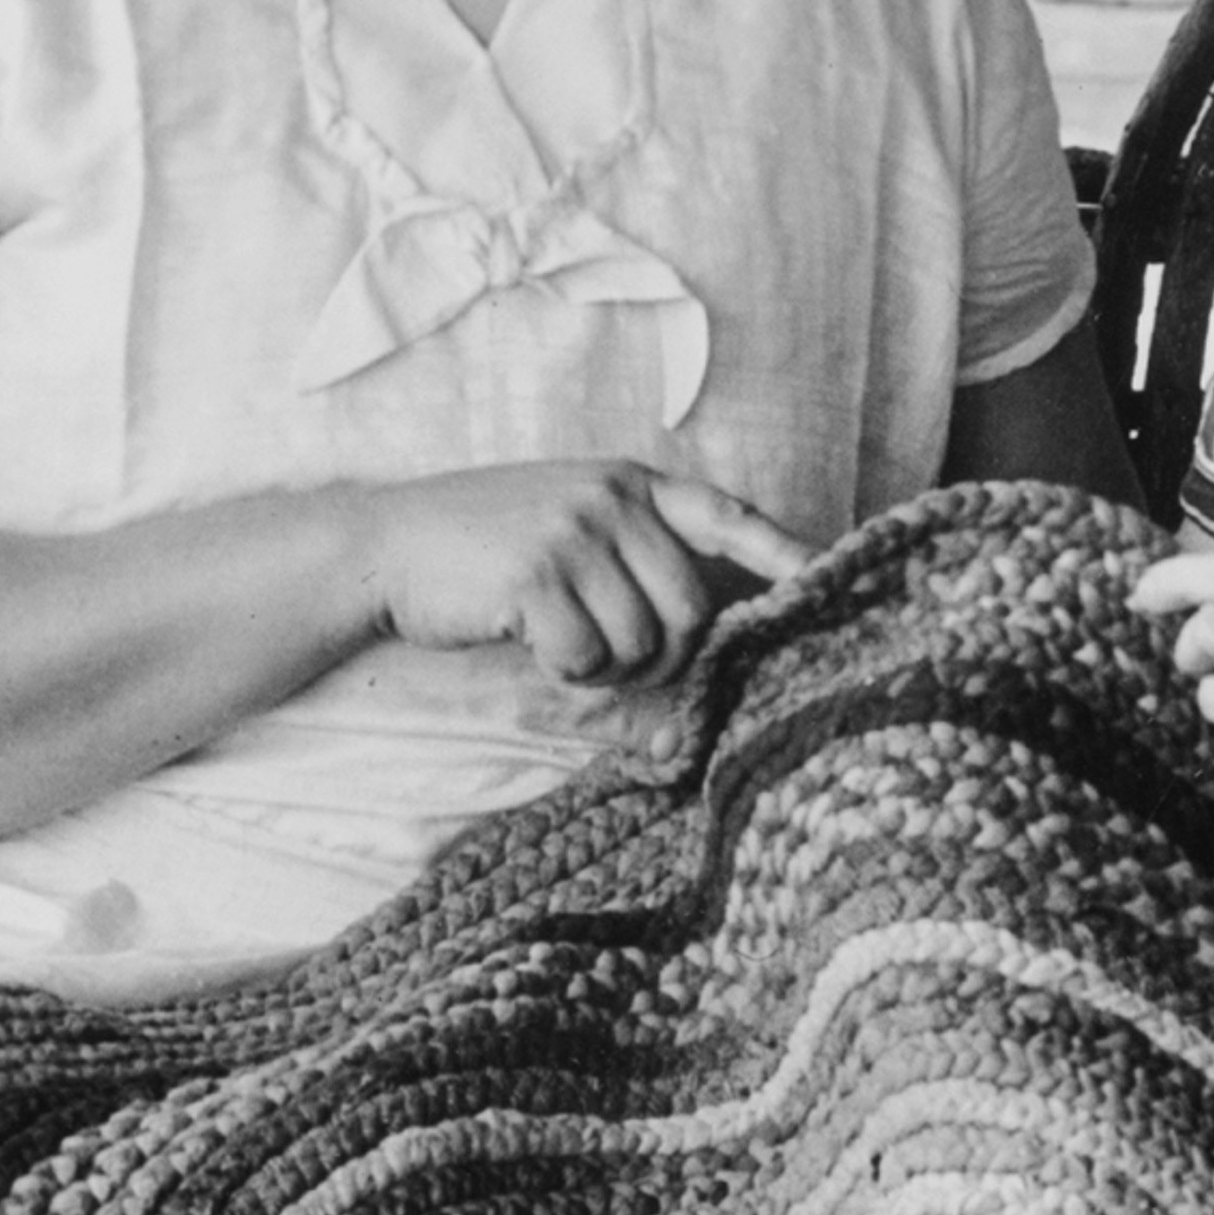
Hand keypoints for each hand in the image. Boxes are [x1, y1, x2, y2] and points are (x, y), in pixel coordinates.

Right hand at [352, 458, 807, 687]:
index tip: (828, 577)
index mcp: (629, 483)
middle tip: (600, 655)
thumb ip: (629, 602)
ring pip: (643, 643)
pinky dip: (562, 670)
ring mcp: (575, 531)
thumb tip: (683, 731)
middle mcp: (612, 499)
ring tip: (553, 638)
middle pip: (691, 610)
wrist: (385, 546)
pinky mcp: (537, 572)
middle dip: (659, 657)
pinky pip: (587, 656)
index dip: (783, 551)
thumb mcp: (564, 550)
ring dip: (604, 667)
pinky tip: (525, 639)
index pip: (727, 515)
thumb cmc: (481, 554)